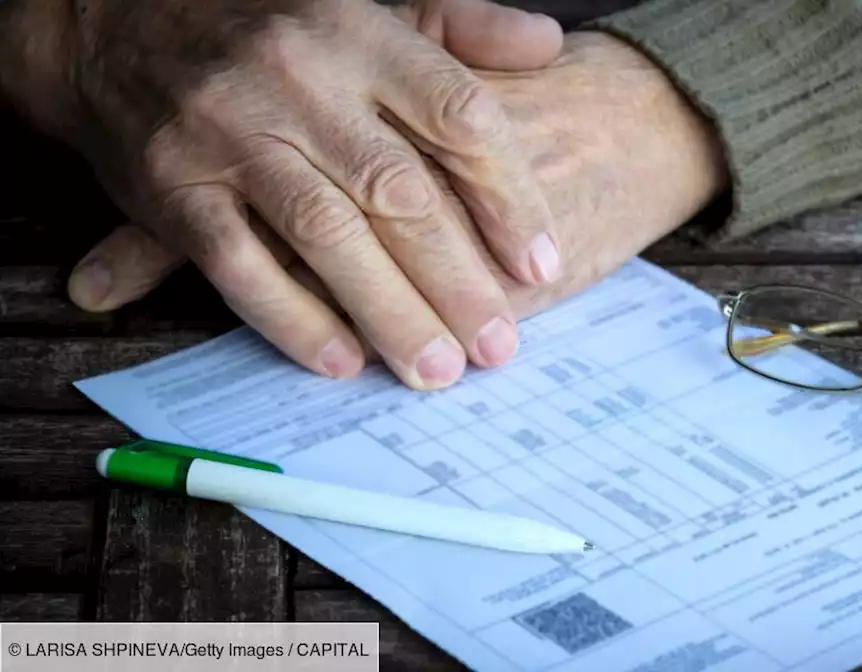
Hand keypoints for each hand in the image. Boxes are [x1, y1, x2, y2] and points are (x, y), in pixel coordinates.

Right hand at [65, 32, 729, 365]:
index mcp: (359, 31)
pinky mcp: (172, 186)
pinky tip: (343, 362)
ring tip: (437, 370)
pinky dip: (292, 318)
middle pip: (399, 191)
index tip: (542, 262)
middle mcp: (298, 79)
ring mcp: (229, 133)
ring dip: (389, 312)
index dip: (509, 197)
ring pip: (325, 235)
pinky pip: (239, 264)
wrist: (111, 17)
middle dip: (457, 278)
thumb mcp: (369, 1)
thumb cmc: (270, 23)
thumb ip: (460, 26)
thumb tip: (549, 44)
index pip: (458, 117)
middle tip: (500, 345)